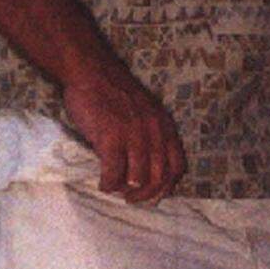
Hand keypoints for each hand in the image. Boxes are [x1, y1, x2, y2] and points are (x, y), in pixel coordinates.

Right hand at [63, 59, 186, 204]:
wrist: (92, 71)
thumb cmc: (115, 94)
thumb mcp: (145, 111)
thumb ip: (151, 135)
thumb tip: (149, 171)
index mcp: (164, 125)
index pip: (177, 166)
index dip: (166, 186)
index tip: (152, 195)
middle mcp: (154, 131)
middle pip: (159, 179)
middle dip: (144, 195)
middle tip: (130, 197)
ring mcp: (134, 134)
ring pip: (138, 180)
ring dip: (125, 190)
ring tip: (114, 186)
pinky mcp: (112, 138)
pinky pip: (114, 175)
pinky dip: (108, 185)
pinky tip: (102, 181)